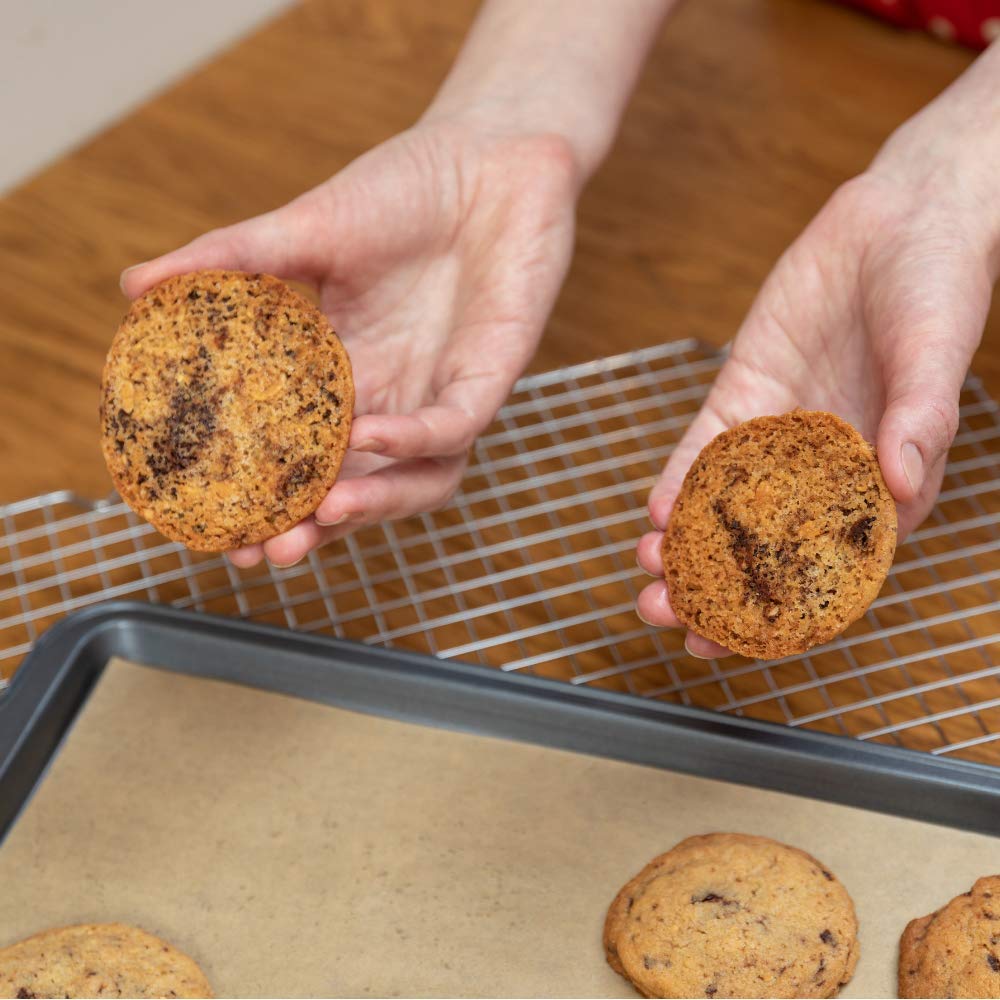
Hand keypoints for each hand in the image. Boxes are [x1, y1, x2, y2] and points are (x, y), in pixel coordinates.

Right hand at [122, 119, 578, 566]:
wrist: (492, 153)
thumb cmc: (404, 189)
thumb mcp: (306, 228)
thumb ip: (230, 260)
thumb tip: (135, 286)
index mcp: (344, 373)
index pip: (298, 453)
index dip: (263, 494)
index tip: (214, 525)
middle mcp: (392, 397)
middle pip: (352, 485)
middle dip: (312, 524)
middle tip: (265, 550)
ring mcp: (442, 394)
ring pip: (414, 481)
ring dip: (370, 504)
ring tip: (318, 515)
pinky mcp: (491, 378)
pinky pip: (455, 427)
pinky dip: (415, 439)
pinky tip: (371, 433)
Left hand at [636, 45, 999, 656]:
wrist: (901, 217)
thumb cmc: (940, 287)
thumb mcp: (934, 355)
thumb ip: (918, 420)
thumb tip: (899, 481)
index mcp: (879, 481)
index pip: (824, 565)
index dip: (777, 611)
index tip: (729, 644)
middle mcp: (824, 469)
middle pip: (762, 545)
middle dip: (713, 584)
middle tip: (665, 615)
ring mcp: (780, 434)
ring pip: (724, 504)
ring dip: (684, 542)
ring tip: (648, 572)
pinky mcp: (747, 394)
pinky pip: (707, 447)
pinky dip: (681, 479)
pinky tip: (654, 509)